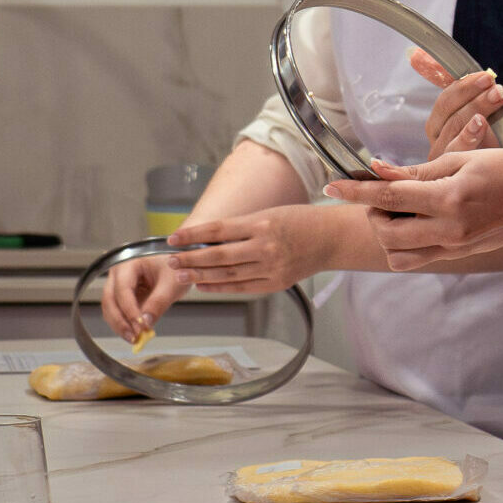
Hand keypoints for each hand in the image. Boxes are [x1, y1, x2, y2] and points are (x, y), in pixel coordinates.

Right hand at [101, 252, 185, 341]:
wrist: (180, 266)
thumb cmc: (176, 267)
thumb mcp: (172, 283)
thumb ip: (159, 302)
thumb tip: (146, 324)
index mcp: (130, 262)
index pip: (123, 289)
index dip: (129, 310)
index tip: (139, 326)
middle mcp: (119, 273)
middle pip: (110, 300)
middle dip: (120, 321)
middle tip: (133, 337)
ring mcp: (118, 284)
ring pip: (110, 308)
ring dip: (120, 325)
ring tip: (135, 338)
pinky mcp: (122, 295)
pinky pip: (118, 311)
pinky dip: (125, 323)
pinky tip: (135, 332)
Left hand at [153, 206, 339, 296]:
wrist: (332, 238)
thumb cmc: (300, 221)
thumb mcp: (270, 214)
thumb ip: (241, 228)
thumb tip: (207, 239)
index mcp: (262, 223)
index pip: (218, 230)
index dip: (193, 235)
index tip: (173, 239)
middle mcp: (265, 246)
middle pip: (218, 255)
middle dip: (190, 259)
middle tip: (170, 261)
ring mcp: (271, 266)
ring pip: (227, 274)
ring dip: (201, 275)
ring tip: (180, 275)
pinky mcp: (277, 283)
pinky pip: (242, 287)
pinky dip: (221, 287)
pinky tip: (205, 286)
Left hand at [323, 148, 502, 267]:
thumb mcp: (463, 159)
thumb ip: (419, 170)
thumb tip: (380, 171)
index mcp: (450, 199)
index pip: (388, 198)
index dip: (355, 191)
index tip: (331, 184)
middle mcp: (450, 230)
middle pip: (386, 232)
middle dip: (371, 212)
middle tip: (379, 192)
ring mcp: (455, 247)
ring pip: (398, 255)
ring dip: (386, 233)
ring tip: (397, 210)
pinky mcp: (460, 254)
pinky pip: (418, 258)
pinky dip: (405, 243)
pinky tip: (413, 221)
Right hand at [412, 53, 502, 156]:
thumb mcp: (483, 99)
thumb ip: (456, 80)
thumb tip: (416, 55)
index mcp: (442, 122)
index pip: (446, 101)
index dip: (464, 86)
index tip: (487, 76)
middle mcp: (439, 141)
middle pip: (448, 115)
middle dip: (473, 98)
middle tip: (497, 88)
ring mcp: (445, 160)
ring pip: (452, 132)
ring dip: (475, 111)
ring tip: (495, 100)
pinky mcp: (454, 176)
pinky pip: (456, 154)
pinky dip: (467, 138)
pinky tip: (481, 126)